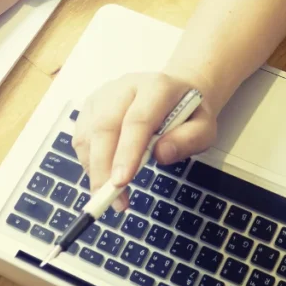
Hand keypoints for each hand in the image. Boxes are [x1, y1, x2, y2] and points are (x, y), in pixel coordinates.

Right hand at [72, 72, 218, 211]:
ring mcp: (103, 95)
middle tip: (110, 198)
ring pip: (88, 134)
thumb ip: (189, 140)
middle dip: (103, 167)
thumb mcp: (204, 128)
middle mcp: (124, 87)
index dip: (127, 152)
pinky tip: (104, 175)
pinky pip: (81, 138)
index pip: (137, 120)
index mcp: (156, 87)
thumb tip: (161, 155)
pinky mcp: (90, 107)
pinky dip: (88, 162)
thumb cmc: (189, 113)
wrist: (175, 91)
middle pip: (104, 127)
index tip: (121, 182)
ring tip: (111, 194)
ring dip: (94, 169)